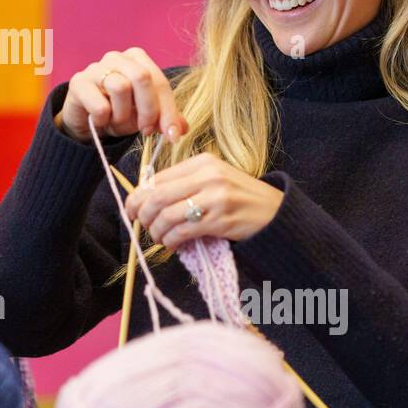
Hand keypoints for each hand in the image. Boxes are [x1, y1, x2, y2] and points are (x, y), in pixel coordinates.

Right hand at [54, 47, 188, 144]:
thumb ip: (165, 118)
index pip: (159, 82)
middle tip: (146, 131)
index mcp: (137, 59)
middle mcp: (116, 57)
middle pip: (142, 77)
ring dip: (122, 114)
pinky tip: (99, 121)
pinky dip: (103, 119)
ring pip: (120, 87)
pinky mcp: (78, 83)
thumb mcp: (145, 116)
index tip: (172, 135)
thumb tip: (182, 129)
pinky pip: (99, 105)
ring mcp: (95, 68)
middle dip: (148, 109)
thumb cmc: (118, 113)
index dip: (169, 110)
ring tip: (117, 121)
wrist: (85, 122)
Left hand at [123, 153, 283, 244]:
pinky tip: (172, 245)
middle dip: (142, 214)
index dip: (138, 195)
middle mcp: (208, 176)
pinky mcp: (220, 220)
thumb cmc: (240, 197)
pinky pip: (183, 232)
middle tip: (140, 224)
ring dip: (156, 231)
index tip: (132, 208)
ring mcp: (215, 198)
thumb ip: (185, 183)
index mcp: (203, 162)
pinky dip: (171, 241)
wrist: (275, 212)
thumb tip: (146, 197)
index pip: (158, 178)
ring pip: (167, 215)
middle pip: (157, 195)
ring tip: (159, 238)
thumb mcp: (214, 179)